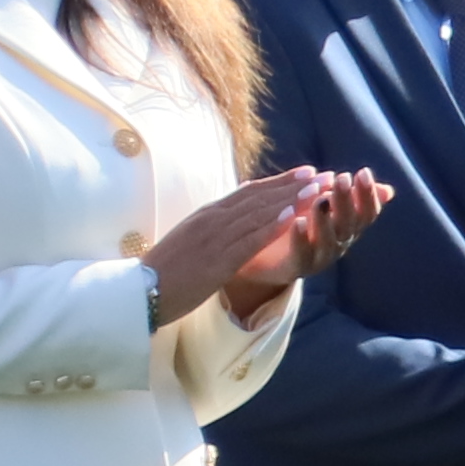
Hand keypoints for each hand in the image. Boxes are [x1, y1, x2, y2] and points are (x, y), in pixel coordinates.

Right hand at [150, 165, 384, 327]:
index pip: (248, 193)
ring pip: (258, 214)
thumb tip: (233, 218)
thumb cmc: (165, 270)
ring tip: (318, 190)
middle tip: (324, 175)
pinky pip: (249, 240)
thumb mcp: (191, 240)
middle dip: (293, 185)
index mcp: (206, 215)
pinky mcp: (217, 260)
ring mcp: (214, 239)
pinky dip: (272, 225)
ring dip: (290, 199)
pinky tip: (293, 216)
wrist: (140, 292)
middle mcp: (211, 220)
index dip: (279, 181)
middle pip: (258, 198)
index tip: (306, 172)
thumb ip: (213, 228)